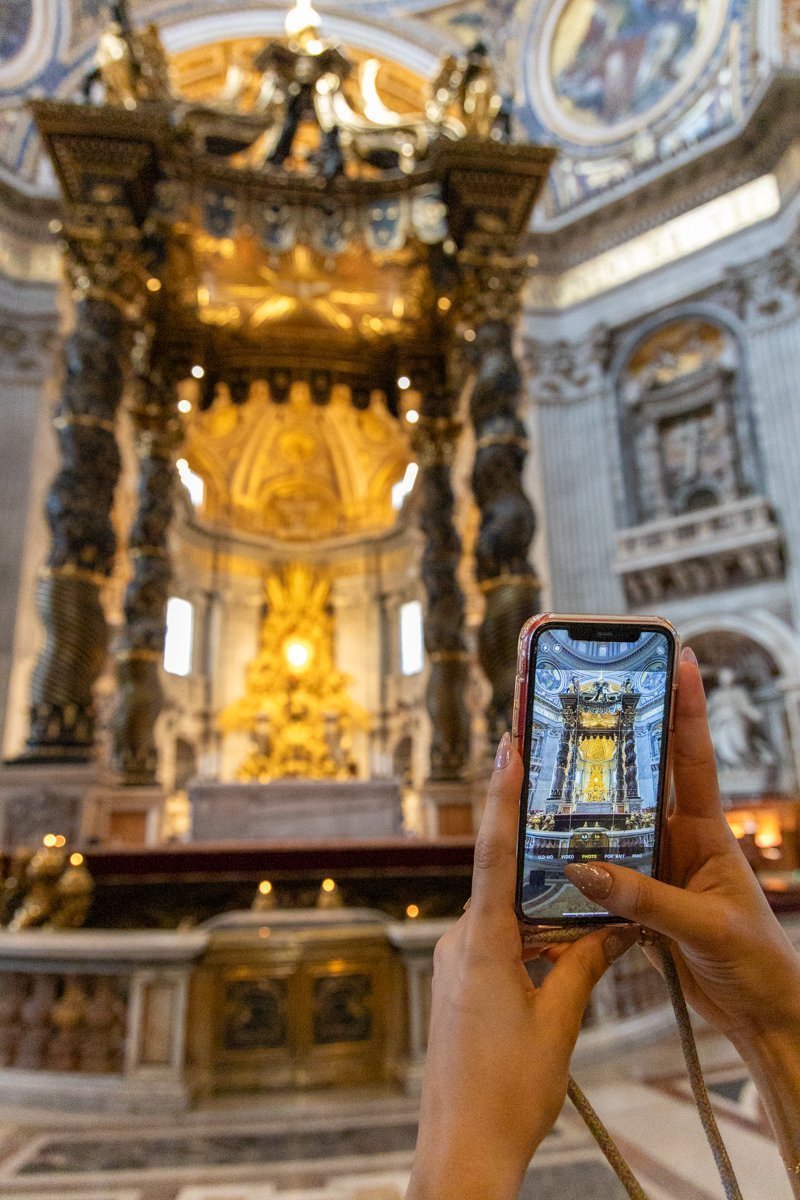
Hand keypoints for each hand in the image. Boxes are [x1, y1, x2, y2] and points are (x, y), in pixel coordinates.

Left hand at [407, 734, 637, 1199]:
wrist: (462, 1150)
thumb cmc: (507, 1091)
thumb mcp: (558, 1021)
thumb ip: (583, 965)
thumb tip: (613, 926)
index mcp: (482, 944)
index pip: (493, 854)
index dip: (502, 797)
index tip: (506, 748)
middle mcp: (460, 944)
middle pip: (501, 882)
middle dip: (539, 857)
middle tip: (571, 818)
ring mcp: (454, 966)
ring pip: (500, 917)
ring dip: (539, 909)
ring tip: (584, 896)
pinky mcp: (457, 988)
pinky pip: (494, 945)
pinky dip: (526, 939)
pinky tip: (560, 951)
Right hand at [565, 650, 799, 1043]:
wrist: (764, 1017)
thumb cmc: (756, 963)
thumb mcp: (705, 926)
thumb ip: (645, 899)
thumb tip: (581, 869)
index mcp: (707, 833)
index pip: (694, 757)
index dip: (687, 707)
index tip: (679, 658)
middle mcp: (679, 843)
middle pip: (641, 783)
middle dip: (613, 745)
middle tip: (577, 706)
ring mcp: (659, 871)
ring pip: (612, 830)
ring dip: (583, 812)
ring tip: (542, 781)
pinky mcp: (641, 905)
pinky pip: (603, 877)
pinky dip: (577, 870)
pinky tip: (548, 862)